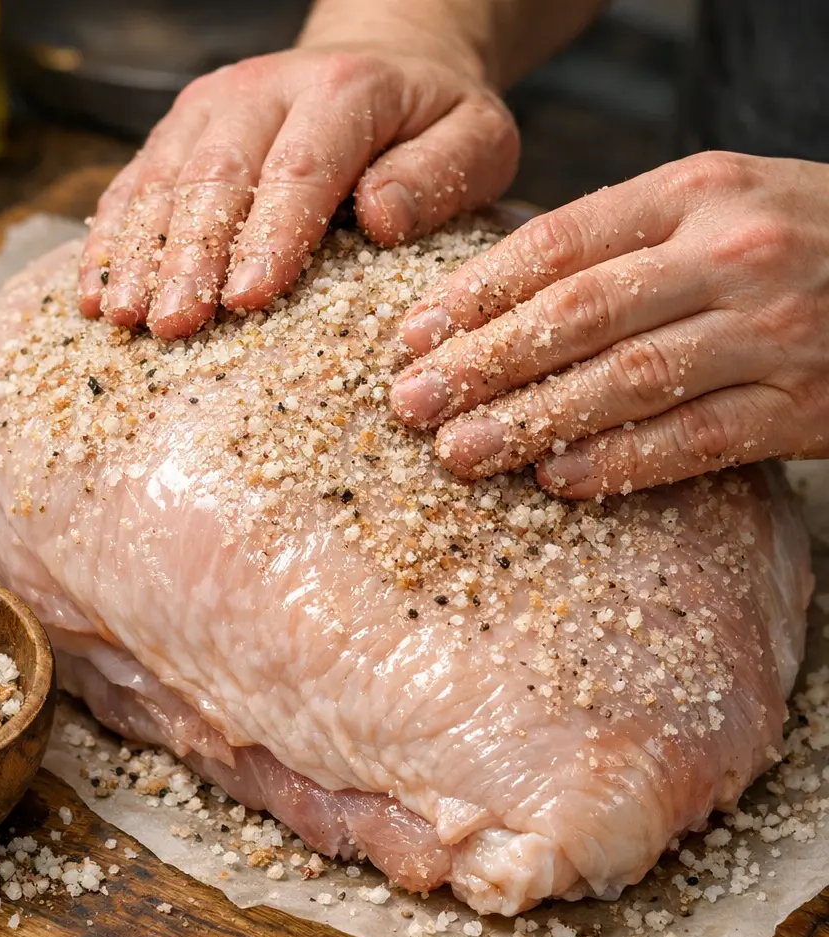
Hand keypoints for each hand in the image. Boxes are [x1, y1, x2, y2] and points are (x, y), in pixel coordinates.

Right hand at [78, 47, 517, 339]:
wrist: (384, 58)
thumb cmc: (432, 120)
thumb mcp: (475, 139)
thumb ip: (436, 176)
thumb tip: (379, 217)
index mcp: (345, 92)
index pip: (300, 169)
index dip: (270, 235)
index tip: (247, 299)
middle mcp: (266, 89)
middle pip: (218, 176)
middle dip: (189, 256)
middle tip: (173, 326)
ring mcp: (213, 106)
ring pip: (165, 179)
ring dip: (140, 252)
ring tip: (122, 317)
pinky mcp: (183, 128)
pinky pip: (137, 180)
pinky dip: (113, 236)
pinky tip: (94, 290)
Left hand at [390, 151, 828, 496]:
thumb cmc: (791, 240)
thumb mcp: (709, 207)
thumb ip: (616, 245)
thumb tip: (492, 304)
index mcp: (692, 193)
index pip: (557, 244)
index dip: (474, 294)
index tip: (410, 338)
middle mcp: (728, 254)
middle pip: (579, 313)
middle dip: (483, 363)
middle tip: (410, 404)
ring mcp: (768, 331)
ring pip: (628, 379)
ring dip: (533, 421)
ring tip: (460, 451)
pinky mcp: (800, 406)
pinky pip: (696, 438)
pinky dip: (622, 461)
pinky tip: (556, 479)